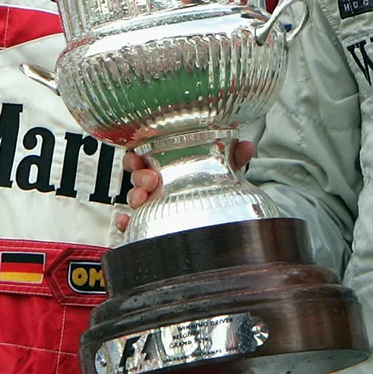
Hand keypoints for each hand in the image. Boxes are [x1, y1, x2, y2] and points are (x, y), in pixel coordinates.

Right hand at [112, 141, 256, 230]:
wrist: (218, 227)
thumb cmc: (211, 188)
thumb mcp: (222, 172)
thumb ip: (233, 159)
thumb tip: (246, 146)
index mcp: (168, 167)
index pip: (145, 157)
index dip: (137, 156)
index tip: (138, 156)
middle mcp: (157, 186)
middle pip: (137, 177)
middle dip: (139, 177)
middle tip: (151, 180)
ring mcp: (153, 205)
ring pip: (134, 198)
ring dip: (134, 196)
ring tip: (142, 198)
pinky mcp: (151, 225)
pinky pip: (132, 225)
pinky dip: (126, 223)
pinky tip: (126, 221)